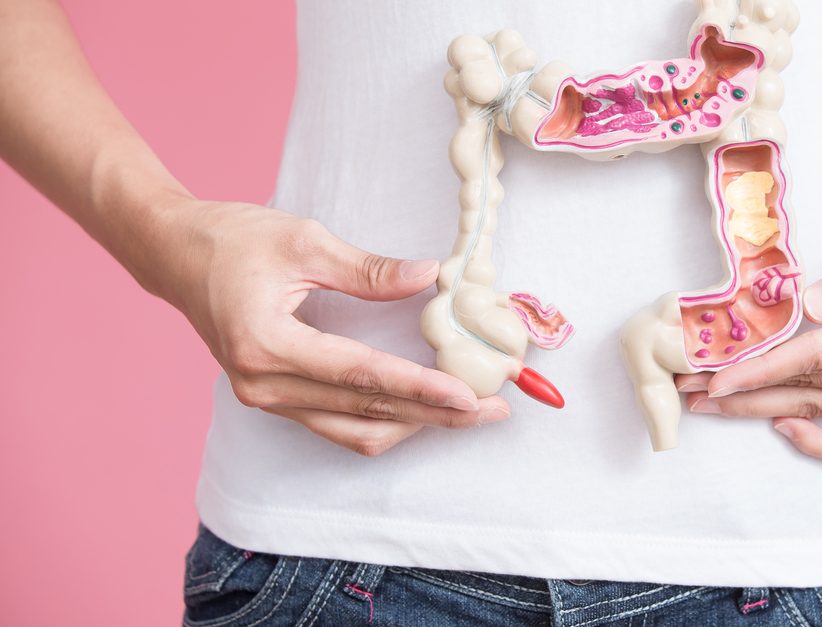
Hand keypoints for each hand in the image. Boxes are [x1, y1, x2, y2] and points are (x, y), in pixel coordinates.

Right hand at [146, 198, 508, 455]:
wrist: (172, 254)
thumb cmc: (232, 239)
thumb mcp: (304, 240)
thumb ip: (369, 269)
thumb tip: (431, 277)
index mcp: (267, 344)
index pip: (361, 376)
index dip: (419, 388)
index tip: (468, 395)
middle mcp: (264, 384)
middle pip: (365, 412)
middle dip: (435, 415)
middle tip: (492, 409)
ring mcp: (265, 398)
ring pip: (354, 430)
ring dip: (414, 424)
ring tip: (469, 413)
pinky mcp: (273, 398)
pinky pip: (336, 424)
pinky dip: (384, 420)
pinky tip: (423, 409)